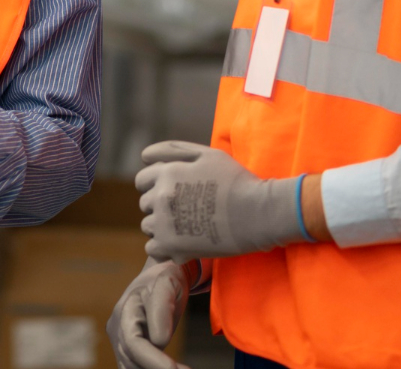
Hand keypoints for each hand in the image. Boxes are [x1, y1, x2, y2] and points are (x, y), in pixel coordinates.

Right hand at [107, 259, 190, 368]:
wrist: (157, 279)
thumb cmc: (164, 280)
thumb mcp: (167, 284)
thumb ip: (162, 308)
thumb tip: (159, 341)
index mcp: (125, 311)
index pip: (133, 342)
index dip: (152, 360)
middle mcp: (117, 329)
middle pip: (131, 359)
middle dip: (156, 368)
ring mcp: (121, 341)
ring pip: (131, 366)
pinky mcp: (128, 350)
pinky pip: (136, 366)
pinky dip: (152, 367)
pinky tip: (176, 367)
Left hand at [136, 141, 304, 261]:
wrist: (259, 213)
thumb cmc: (236, 181)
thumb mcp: (207, 155)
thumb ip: (173, 150)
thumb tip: (144, 156)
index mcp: (167, 173)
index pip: (142, 180)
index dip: (157, 185)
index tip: (175, 193)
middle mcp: (161, 197)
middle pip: (145, 204)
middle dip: (160, 206)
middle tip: (186, 210)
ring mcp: (164, 223)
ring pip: (148, 226)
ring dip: (161, 227)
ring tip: (186, 228)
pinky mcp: (172, 247)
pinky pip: (152, 249)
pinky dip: (164, 248)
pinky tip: (183, 244)